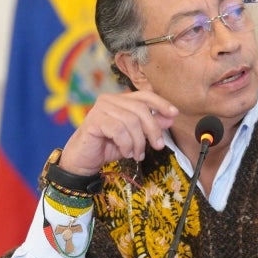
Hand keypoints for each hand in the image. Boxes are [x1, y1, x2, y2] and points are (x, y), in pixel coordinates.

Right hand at [58, 90, 177, 174]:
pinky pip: (119, 130)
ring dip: (138, 142)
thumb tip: (169, 118)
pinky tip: (125, 152)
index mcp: (119, 100)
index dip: (161, 103)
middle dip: (152, 130)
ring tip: (136, 154)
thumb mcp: (134, 137)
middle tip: (157, 146)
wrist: (83, 161)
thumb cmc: (107, 147)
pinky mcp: (94, 120)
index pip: (144, 96)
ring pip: (131, 122)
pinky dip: (126, 144)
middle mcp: (109, 100)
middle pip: (141, 110)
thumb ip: (150, 126)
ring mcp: (100, 108)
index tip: (174, 114)